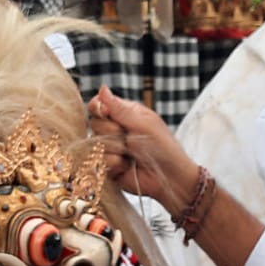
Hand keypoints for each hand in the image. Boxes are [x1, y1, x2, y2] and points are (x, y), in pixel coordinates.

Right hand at [87, 86, 199, 214]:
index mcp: (125, 114)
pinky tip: (127, 166)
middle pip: (94, 123)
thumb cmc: (163, 147)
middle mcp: (115, 130)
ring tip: (132, 154)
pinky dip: (115, 164)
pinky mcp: (109, 166)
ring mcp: (111, 149)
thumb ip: (119, 109)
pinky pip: (100, 161)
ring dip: (116, 149)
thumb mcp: (143, 123)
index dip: (98, 107)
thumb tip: (102, 88)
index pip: (99, 105)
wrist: (170, 177)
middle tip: (129, 137)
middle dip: (111, 131)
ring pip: (96, 143)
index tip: (105, 112)